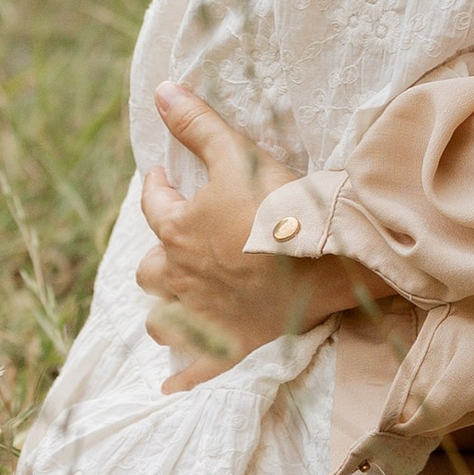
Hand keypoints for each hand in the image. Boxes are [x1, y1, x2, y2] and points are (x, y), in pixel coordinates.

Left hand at [137, 80, 370, 387]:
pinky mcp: (228, 346)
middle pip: (150, 269)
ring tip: (175, 303)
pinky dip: (182, 376)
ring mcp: (202, 316)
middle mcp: (180, 277)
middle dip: (159, 256)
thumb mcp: (236, 153)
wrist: (323, 257)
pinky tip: (172, 384)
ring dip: (164, 311)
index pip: (156, 203)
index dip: (160, 188)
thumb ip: (196, 124)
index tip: (166, 178)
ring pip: (162, 320)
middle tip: (178, 244)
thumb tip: (161, 91)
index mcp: (178, 231)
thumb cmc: (277, 203)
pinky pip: (195, 370)